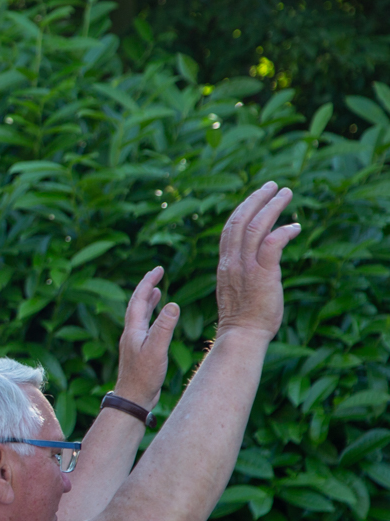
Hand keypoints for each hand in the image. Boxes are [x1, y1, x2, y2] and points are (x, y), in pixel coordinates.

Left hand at [113, 266, 178, 407]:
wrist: (133, 398)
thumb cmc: (143, 376)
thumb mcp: (157, 349)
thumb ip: (164, 327)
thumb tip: (173, 304)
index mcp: (133, 329)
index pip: (139, 299)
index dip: (147, 282)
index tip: (158, 269)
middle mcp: (131, 333)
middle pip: (137, 304)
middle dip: (146, 287)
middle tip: (157, 273)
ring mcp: (134, 342)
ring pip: (140, 315)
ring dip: (148, 301)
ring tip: (156, 290)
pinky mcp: (139, 350)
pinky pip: (145, 326)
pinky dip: (151, 317)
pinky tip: (158, 320)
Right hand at [215, 182, 301, 338]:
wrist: (242, 335)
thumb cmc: (243, 318)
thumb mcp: (238, 288)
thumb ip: (244, 270)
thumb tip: (262, 257)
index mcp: (224, 264)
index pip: (229, 228)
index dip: (243, 209)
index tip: (256, 197)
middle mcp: (232, 261)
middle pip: (240, 220)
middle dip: (257, 199)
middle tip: (272, 185)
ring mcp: (246, 267)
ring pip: (256, 226)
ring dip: (273, 207)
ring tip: (286, 194)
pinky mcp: (263, 274)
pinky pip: (272, 244)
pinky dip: (284, 231)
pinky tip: (296, 227)